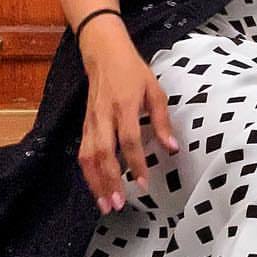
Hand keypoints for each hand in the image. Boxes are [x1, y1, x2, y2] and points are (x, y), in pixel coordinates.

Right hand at [78, 27, 179, 212]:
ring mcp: (91, 121)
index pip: (129, 140)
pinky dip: (88, 173)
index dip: (135, 163)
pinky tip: (96, 188)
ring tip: (105, 204)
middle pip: (104, 154)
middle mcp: (104, 116)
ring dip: (95, 183)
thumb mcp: (154, 90)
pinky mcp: (84, 124)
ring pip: (89, 157)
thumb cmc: (132, 70)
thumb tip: (172, 148)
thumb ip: (162, 121)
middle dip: (109, 181)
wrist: (103, 52)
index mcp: (124, 106)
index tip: (142, 184)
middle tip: (118, 204)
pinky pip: (83, 152)